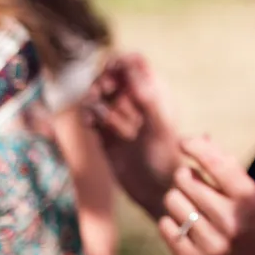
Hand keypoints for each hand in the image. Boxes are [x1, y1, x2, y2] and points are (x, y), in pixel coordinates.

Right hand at [84, 53, 182, 216]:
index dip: (120, 61)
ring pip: (99, 96)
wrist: (157, 192)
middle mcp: (137, 102)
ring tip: (96, 113)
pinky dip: (89, 116)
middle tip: (102, 92)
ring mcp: (121, 119)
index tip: (111, 70)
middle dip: (103, 79)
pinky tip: (91, 124)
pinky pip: (92, 117)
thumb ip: (147, 98)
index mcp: (155, 93)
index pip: (135, 62)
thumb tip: (132, 70)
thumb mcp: (158, 127)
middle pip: (112, 76)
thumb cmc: (166, 158)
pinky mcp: (107, 136)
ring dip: (93, 98)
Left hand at [158, 135, 254, 254]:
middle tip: (192, 183)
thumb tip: (199, 138)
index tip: (185, 141)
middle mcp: (232, 222)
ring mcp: (212, 246)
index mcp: (251, 201)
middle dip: (186, 177)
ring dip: (177, 200)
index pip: (217, 162)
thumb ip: (227, 169)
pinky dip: (171, 223)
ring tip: (190, 207)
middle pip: (186, 180)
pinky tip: (184, 226)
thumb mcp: (250, 199)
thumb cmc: (252, 229)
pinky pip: (167, 228)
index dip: (196, 146)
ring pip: (173, 202)